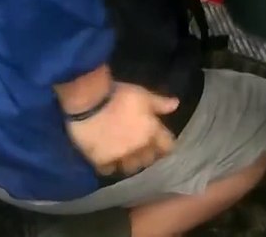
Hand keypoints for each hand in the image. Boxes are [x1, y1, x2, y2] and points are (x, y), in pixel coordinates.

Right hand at [64, 83, 178, 175]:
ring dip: (130, 164)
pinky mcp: (102, 161)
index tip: (162, 143)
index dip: (165, 145)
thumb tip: (176, 104)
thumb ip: (160, 103)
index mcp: (152, 132)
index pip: (167, 146)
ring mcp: (120, 156)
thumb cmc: (119, 95)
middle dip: (148, 155)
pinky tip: (108, 160)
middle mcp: (139, 148)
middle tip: (143, 150)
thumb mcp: (143, 95)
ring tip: (126, 158)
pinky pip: (109, 170)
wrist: (89, 102)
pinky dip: (110, 166)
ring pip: (131, 168)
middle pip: (149, 160)